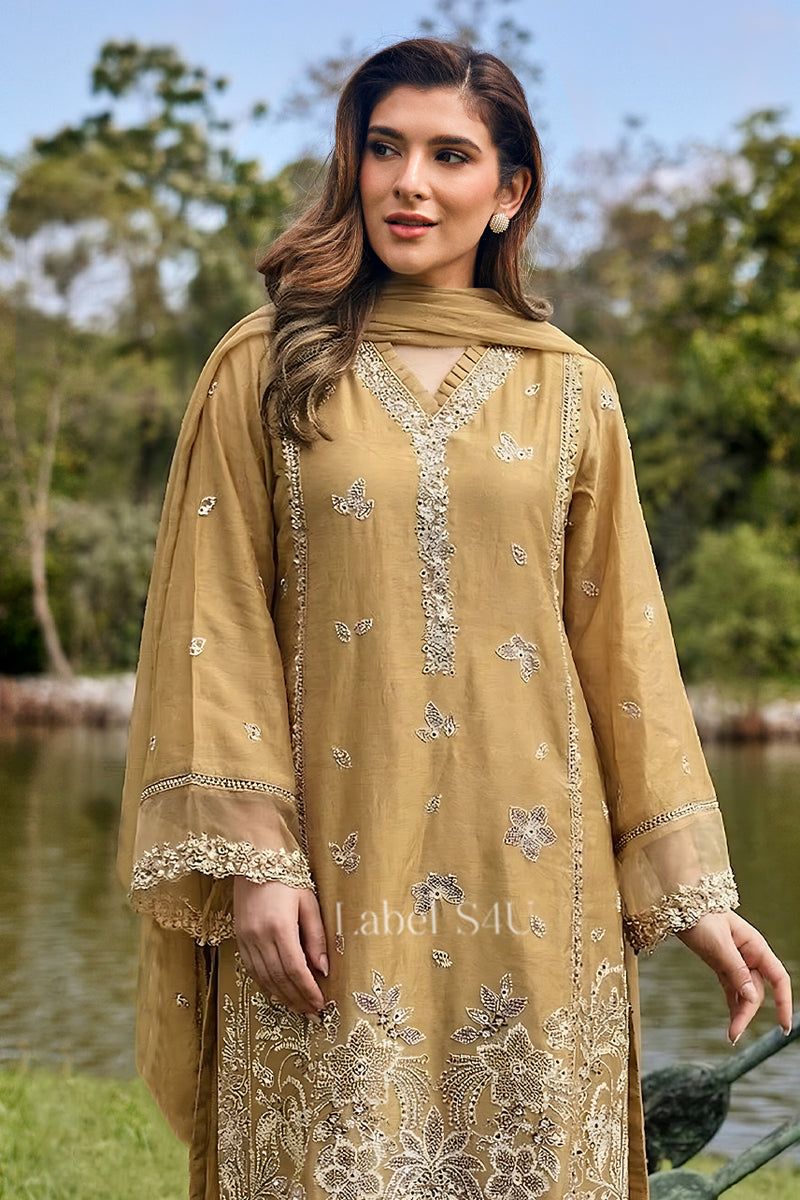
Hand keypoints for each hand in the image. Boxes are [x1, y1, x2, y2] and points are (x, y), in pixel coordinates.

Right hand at [233, 878, 327, 1015]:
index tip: (321, 1003)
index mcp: (279, 926)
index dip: (308, 990)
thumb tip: (324, 968)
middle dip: (296, 998)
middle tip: (311, 1014)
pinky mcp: (239, 937)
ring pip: (263, 977)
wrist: (255, 858)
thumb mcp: (309, 902)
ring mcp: (246, 938)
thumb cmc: (288, 877)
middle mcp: (259, 936)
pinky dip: (264, 985)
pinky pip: (251, 969)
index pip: (295, 969)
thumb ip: (316, 937)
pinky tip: (276, 994)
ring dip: (281, 996)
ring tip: (297, 1009)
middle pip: (279, 978)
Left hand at [677, 910, 791, 1043]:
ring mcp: (736, 961)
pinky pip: (732, 989)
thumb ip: (736, 970)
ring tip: (731, 1035)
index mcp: (755, 946)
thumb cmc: (701, 917)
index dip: (784, 1002)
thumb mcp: (718, 944)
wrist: (680, 903)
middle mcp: (750, 955)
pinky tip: (731, 1022)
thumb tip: (752, 996)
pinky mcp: (722, 965)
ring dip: (739, 1013)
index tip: (783, 1026)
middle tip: (734, 1034)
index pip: (778, 978)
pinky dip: (732, 1004)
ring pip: (745, 993)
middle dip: (748, 1013)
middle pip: (757, 990)